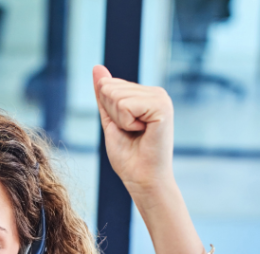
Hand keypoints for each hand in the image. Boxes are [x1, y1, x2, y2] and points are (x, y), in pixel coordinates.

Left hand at [93, 65, 174, 194]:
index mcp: (146, 94)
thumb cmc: (128, 156)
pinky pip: (125, 105)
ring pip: (116, 96)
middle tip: (131, 133)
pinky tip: (143, 132)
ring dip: (120, 120)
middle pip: (110, 88)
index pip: (108, 85)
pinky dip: (127, 123)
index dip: (108, 111)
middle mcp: (156, 92)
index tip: (126, 129)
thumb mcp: (110, 120)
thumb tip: (97, 68)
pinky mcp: (162, 106)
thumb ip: (104, 95)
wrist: (142, 179)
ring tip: (137, 134)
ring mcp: (161, 98)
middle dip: (112, 115)